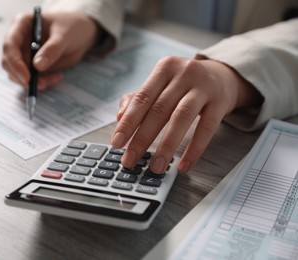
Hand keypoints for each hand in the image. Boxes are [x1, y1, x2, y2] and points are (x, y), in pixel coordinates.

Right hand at [2, 11, 101, 89]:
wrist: (81, 33)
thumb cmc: (71, 27)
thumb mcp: (64, 36)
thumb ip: (52, 50)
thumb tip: (37, 66)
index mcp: (22, 24)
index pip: (10, 45)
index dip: (15, 62)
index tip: (27, 77)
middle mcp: (19, 40)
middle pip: (9, 62)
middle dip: (22, 76)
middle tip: (41, 84)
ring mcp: (24, 54)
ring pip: (18, 74)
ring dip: (34, 82)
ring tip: (55, 78)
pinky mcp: (32, 66)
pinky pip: (31, 79)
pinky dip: (43, 82)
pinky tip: (57, 77)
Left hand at [111, 56, 261, 172]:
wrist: (223, 76)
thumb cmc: (183, 84)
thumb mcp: (161, 84)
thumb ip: (138, 99)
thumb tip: (119, 117)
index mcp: (165, 68)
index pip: (142, 97)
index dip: (128, 122)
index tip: (116, 143)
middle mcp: (184, 73)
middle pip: (159, 109)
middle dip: (142, 138)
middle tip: (130, 160)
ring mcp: (204, 87)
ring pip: (181, 118)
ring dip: (166, 145)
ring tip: (156, 166)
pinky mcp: (220, 102)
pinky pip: (207, 128)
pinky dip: (194, 149)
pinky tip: (184, 165)